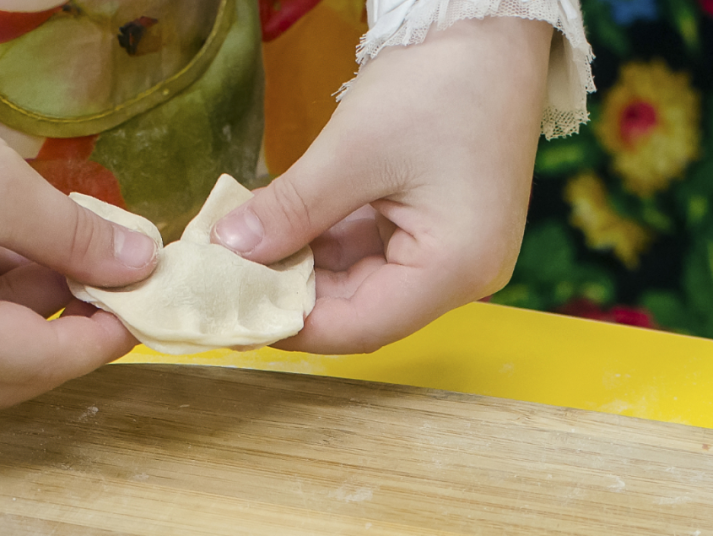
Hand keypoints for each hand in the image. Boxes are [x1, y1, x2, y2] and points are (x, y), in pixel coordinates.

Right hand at [0, 51, 157, 405]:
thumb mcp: (6, 189)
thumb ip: (79, 240)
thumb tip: (141, 265)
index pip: (36, 363)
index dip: (99, 342)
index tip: (142, 309)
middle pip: (8, 380)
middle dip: (69, 342)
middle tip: (114, 297)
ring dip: (35, 321)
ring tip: (74, 264)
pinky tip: (29, 261)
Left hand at [212, 18, 552, 352]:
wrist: (487, 30)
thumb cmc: (439, 85)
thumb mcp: (352, 151)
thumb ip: (290, 209)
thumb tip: (228, 250)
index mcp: (455, 268)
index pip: (361, 327)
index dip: (292, 326)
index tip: (231, 313)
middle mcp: (459, 275)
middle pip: (358, 311)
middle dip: (290, 295)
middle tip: (224, 283)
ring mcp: (445, 254)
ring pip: (355, 283)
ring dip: (300, 269)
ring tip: (240, 256)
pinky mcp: (428, 231)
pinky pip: (364, 252)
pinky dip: (319, 245)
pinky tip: (274, 233)